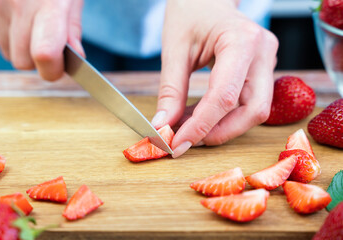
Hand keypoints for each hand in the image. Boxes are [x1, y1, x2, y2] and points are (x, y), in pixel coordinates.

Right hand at [0, 0, 83, 80]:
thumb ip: (72, 28)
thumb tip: (76, 58)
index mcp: (48, 4)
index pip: (44, 54)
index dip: (52, 69)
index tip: (59, 67)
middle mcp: (16, 4)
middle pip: (22, 62)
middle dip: (37, 59)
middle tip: (47, 42)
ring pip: (7, 52)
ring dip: (20, 46)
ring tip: (30, 22)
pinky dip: (5, 32)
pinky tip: (14, 13)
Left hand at [152, 0, 277, 157]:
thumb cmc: (190, 12)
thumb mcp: (174, 49)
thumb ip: (171, 91)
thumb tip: (164, 126)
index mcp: (242, 41)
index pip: (225, 96)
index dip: (201, 125)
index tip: (177, 143)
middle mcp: (263, 53)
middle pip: (253, 110)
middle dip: (219, 133)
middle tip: (186, 141)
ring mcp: (267, 62)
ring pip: (254, 111)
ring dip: (221, 127)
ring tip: (188, 127)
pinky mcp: (261, 71)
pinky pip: (248, 103)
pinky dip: (224, 117)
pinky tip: (199, 117)